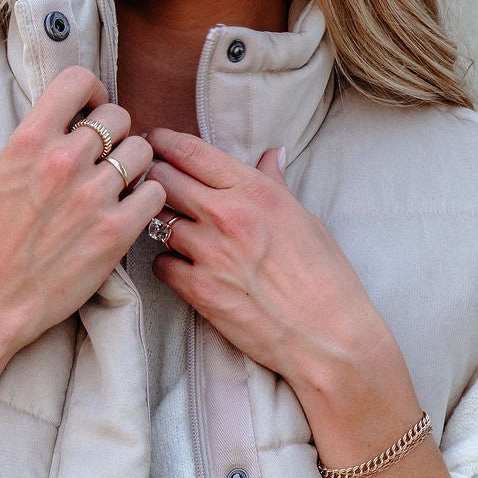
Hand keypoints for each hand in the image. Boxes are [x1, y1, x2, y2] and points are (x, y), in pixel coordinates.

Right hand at [0, 66, 165, 354]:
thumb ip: (24, 144)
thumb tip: (53, 127)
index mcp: (30, 141)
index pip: (77, 82)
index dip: (92, 91)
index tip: (91, 109)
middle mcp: (64, 162)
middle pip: (118, 116)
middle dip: (115, 133)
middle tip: (106, 156)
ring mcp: (93, 196)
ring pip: (142, 151)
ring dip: (134, 165)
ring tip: (118, 185)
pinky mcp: (116, 231)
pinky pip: (154, 193)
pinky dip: (147, 198)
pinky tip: (130, 209)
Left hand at [144, 128, 395, 397]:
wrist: (327, 336)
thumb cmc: (325, 277)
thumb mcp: (305, 219)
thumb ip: (276, 185)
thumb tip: (271, 155)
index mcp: (255, 191)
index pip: (192, 152)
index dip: (164, 142)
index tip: (153, 141)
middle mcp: (227, 216)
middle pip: (162, 180)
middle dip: (153, 178)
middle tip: (151, 184)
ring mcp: (209, 253)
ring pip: (156, 221)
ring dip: (158, 223)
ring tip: (171, 230)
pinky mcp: (198, 290)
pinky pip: (160, 265)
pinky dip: (166, 264)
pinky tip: (181, 267)